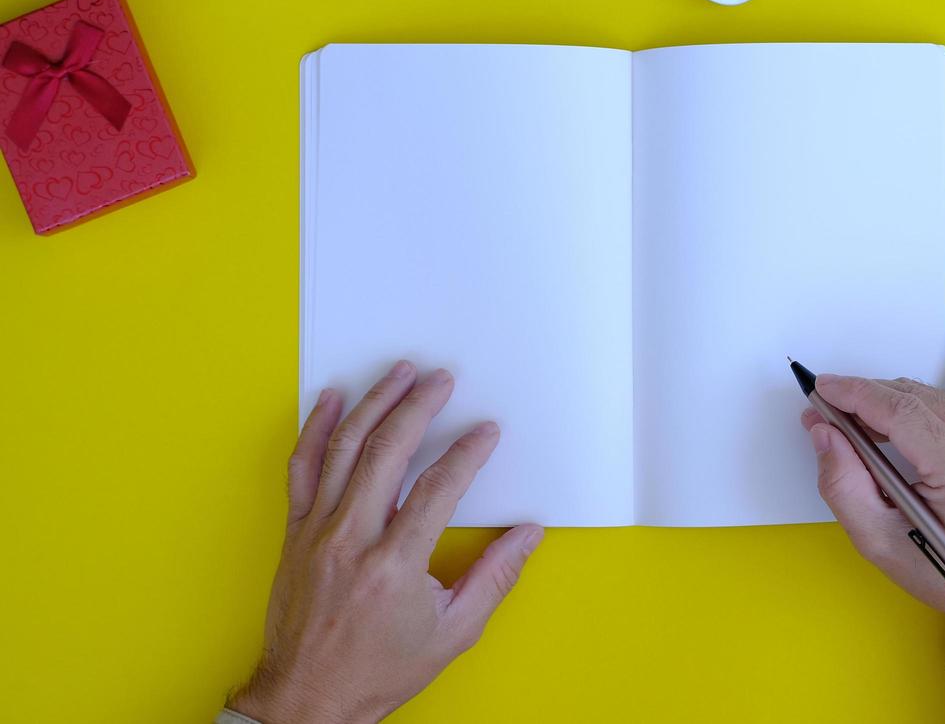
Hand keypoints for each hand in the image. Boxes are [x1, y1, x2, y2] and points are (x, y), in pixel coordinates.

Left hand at [229, 361, 544, 723]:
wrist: (308, 700)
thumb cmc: (378, 671)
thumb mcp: (452, 634)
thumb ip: (494, 577)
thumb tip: (528, 535)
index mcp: (394, 566)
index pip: (438, 489)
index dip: (466, 454)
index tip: (486, 432)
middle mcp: (351, 540)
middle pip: (386, 453)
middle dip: (418, 408)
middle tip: (441, 381)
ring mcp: (318, 533)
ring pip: (343, 450)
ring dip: (374, 404)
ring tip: (398, 374)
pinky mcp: (296, 533)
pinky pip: (302, 468)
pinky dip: (315, 429)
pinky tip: (333, 400)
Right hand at [801, 375, 944, 651]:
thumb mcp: (881, 543)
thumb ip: (843, 485)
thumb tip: (824, 432)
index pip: (902, 412)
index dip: (855, 394)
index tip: (820, 388)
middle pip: (914, 397)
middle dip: (863, 398)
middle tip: (826, 414)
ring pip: (929, 396)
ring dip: (887, 404)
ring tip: (855, 428)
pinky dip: (914, 412)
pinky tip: (892, 433)